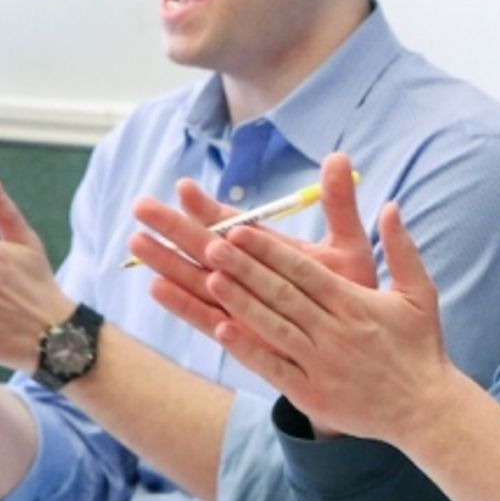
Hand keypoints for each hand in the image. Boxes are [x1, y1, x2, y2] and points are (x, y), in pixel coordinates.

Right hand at [135, 153, 376, 338]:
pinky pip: (207, 318)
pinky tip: (157, 288)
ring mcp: (242, 304)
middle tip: (140, 206)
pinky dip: (183, 305)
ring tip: (136, 241)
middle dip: (174, 228)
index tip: (185, 187)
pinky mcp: (242, 335)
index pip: (232, 224)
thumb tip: (339, 156)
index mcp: (269, 250)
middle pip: (204, 248)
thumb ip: (339, 204)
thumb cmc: (354, 293)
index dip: (208, 207)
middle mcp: (250, 275)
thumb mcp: (349, 244)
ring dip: (167, 261)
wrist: (363, 344)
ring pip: (197, 279)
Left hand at [201, 200, 450, 442]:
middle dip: (244, 268)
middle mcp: (335, 331)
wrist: (425, 409)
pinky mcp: (312, 394)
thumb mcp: (420, 293)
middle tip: (211, 245)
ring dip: (239, 303)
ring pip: (273, 327)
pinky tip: (221, 331)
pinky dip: (248, 349)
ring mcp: (321, 364)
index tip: (240, 231)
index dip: (270, 251)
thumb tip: (390, 205)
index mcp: (355, 304)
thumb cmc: (421, 347)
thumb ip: (402, 249)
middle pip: (282, 294)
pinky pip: (273, 369)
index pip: (304, 271)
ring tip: (208, 279)